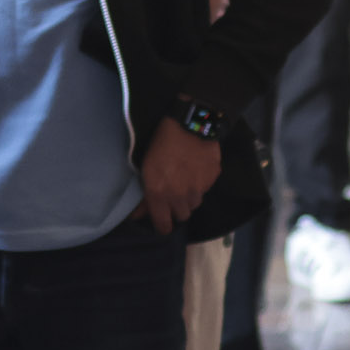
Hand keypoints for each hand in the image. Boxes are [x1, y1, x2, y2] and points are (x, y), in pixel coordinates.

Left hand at [136, 116, 223, 233]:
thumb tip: (137, 216)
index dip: (162, 225)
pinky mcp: (212, 179)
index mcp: (160, 195)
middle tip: (173, 193)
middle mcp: (180, 197)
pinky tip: (196, 168)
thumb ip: (144, 196)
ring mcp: (199, 189)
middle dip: (176, 208)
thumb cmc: (160, 144)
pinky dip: (201, 183)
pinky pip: (206, 189)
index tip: (162, 221)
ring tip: (185, 179)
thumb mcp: (146, 169)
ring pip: (195, 204)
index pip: (164, 226)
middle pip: (182, 216)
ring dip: (189, 197)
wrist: (189, 124)